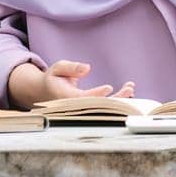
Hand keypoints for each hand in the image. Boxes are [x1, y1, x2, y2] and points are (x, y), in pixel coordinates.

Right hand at [8, 59, 133, 109]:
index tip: (108, 88)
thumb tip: (87, 68)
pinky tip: (128, 92)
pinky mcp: (89, 107)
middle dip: (114, 99)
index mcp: (66, 98)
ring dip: (119, 99)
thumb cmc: (53, 78)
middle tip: (129, 89)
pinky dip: (116, 99)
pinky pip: (104, 106)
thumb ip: (71, 67)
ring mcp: (83, 109)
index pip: (83, 99)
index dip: (96, 95)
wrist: (45, 92)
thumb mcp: (58, 68)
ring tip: (131, 88)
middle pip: (97, 107)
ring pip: (103, 108)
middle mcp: (76, 107)